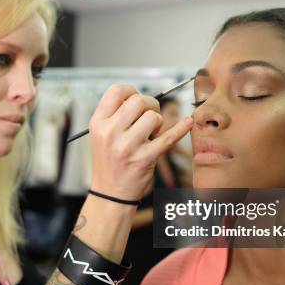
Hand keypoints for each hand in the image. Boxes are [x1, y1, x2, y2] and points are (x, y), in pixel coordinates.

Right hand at [88, 85, 192, 200]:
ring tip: (152, 132)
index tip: (136, 98)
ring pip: (153, 117)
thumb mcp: (101, 135)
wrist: (110, 193)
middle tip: (149, 116)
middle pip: (138, 101)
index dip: (131, 91)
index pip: (116, 91)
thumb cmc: (108, 162)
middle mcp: (110, 133)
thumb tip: (140, 97)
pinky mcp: (144, 159)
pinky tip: (187, 122)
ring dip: (158, 122)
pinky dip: (181, 128)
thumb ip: (115, 114)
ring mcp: (127, 146)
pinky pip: (169, 137)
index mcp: (98, 123)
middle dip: (149, 105)